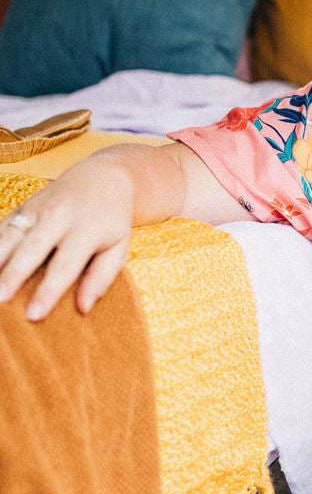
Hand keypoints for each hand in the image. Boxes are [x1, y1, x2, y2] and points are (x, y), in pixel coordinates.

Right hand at [0, 159, 135, 319]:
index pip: (64, 266)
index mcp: (86, 230)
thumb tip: (83, 308)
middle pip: (31, 250)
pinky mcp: (21, 208)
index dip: (48, 292)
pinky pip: (0, 228)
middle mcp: (58, 217)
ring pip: (9, 237)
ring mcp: (36, 209)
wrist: (102, 177)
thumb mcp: (118, 248)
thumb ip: (101, 278)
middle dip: (12, 275)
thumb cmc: (111, 221)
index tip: (33, 315)